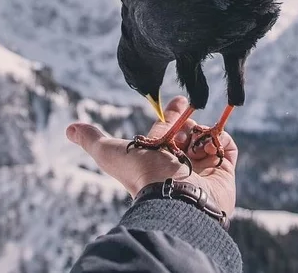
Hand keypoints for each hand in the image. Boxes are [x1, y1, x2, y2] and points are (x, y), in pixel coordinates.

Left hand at [65, 95, 237, 214]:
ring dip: (203, 130)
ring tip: (197, 132)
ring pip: (206, 139)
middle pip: (187, 132)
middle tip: (192, 105)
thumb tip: (69, 128)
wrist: (176, 197)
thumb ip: (92, 139)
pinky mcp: (223, 174)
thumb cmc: (141, 174)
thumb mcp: (110, 152)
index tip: (180, 99)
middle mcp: (179, 164)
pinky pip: (227, 150)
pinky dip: (223, 140)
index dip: (173, 113)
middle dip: (189, 119)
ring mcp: (201, 169)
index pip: (167, 129)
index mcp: (157, 158)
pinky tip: (213, 137)